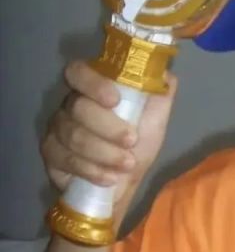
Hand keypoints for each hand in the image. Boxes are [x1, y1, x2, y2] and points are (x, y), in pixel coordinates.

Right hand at [41, 60, 176, 204]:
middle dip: (109, 127)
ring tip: (127, 164)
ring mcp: (57, 128)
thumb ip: (161, 94)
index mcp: (94, 88)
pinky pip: (65, 160)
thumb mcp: (156, 118)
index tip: (115, 100)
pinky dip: (92, 170)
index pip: (79, 71)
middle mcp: (71, 104)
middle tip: (132, 141)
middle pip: (79, 107)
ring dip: (105, 153)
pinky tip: (110, 177)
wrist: (127, 180)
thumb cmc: (139, 143)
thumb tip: (167, 75)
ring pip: (73, 136)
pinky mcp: (51, 154)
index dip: (94, 83)